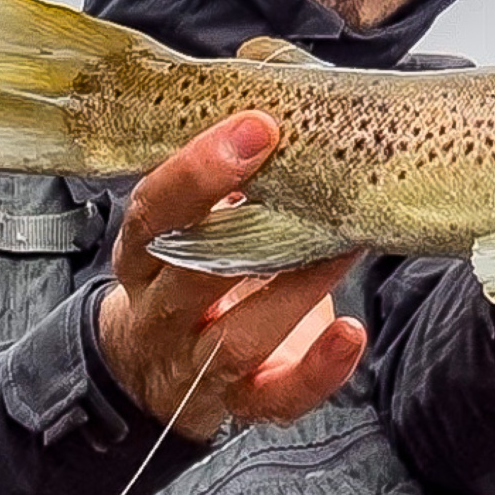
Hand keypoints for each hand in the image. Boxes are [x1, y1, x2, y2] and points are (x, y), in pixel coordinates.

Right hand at [97, 112, 366, 441]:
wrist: (157, 377)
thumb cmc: (193, 281)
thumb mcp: (192, 228)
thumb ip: (225, 180)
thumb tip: (281, 93)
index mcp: (145, 257)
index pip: (155, 211)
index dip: (197, 171)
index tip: (256, 126)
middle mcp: (163, 312)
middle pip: (187, 270)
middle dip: (241, 220)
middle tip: (303, 171)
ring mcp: (200, 365)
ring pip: (239, 335)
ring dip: (296, 289)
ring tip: (346, 245)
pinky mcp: (245, 401)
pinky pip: (278, 395)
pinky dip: (318, 369)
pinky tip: (349, 335)